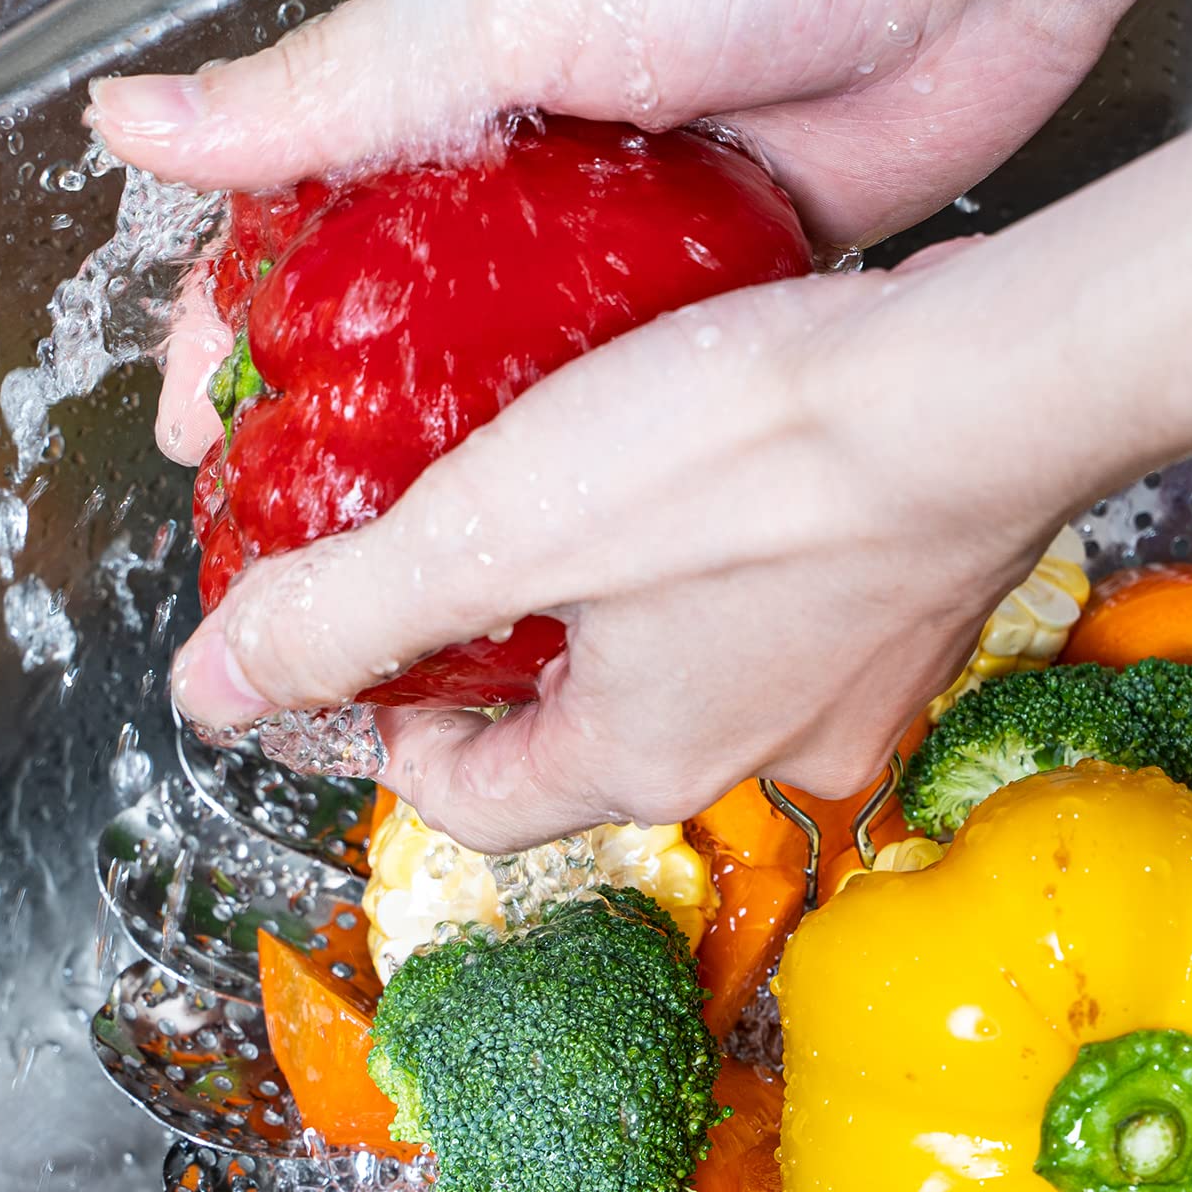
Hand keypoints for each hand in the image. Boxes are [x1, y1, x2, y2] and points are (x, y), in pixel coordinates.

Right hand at [108, 0, 1191, 460]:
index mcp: (449, 103)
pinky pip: (642, 392)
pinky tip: (576, 528)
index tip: (205, 443)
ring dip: (476, 467)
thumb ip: (335, 85)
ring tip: (427, 570)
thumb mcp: (505, 11)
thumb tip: (141, 122)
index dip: (238, 340)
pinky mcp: (724, 286)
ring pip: (520, 381)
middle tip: (315, 542)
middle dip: (352, 435)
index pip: (297, 234)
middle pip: (402, 332)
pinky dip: (607, 455)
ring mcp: (627, 246)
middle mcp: (529, 185)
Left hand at [169, 251, 1062, 849]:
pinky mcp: (918, 608)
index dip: (404, 736)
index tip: (383, 655)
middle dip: (524, 658)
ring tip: (601, 490)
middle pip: (594, 736)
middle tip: (485, 549)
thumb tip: (210, 694)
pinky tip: (728, 466)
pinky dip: (736, 558)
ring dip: (634, 600)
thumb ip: (344, 612)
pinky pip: (791, 606)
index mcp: (643, 763)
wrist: (982, 387)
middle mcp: (762, 753)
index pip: (479, 805)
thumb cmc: (754, 461)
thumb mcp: (493, 530)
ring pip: (702, 665)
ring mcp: (859, 689)